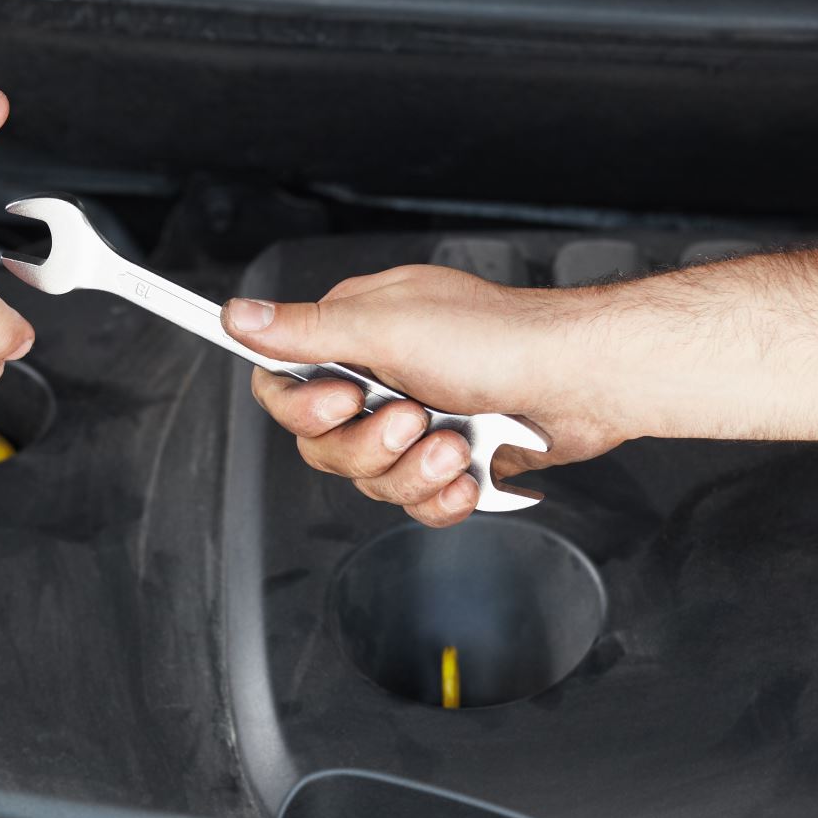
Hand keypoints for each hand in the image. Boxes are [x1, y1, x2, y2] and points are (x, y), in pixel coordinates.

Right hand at [221, 265, 624, 526]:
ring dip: (414, 473)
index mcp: (355, 333)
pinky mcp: (451, 458)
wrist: (582, 382)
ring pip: (371, 480)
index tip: (345, 401)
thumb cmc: (500, 340)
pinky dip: (443, 496)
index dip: (305, 409)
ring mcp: (416, 420)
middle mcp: (380, 376)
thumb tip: (236, 315)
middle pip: (323, 446)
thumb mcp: (389, 328)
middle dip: (370, 447)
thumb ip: (306, 332)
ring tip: (457, 445)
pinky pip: (416, 502)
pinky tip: (471, 475)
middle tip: (413, 421)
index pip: (283, 384)